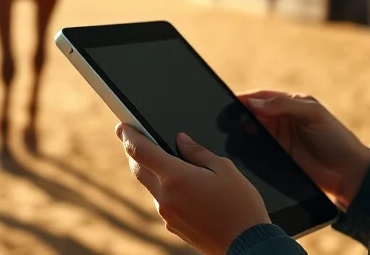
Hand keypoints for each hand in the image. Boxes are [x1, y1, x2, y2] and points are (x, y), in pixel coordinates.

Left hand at [117, 124, 270, 253]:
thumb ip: (198, 152)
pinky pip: (162, 202)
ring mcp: (167, 214)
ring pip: (151, 186)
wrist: (247, 244)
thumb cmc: (240, 205)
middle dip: (135, 152)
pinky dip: (166, 190)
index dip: (128, 135)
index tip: (122, 126)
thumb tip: (181, 140)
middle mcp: (165, 197)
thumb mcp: (224, 168)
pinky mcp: (172, 226)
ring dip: (153, 172)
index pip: (140, 151)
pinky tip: (186, 188)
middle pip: (139, 169)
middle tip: (138, 139)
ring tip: (170, 163)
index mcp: (176, 177)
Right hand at [239, 91, 369, 209]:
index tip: (228, 100)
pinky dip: (247, 147)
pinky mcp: (277, 156)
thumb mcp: (314, 114)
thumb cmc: (336, 138)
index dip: (246, 98)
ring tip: (229, 133)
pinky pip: (257, 149)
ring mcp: (279, 139)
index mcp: (291, 103)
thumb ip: (285, 105)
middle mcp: (283, 119)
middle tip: (224, 119)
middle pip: (253, 113)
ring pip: (252, 131)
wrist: (348, 173)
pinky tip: (239, 148)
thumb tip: (254, 102)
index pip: (262, 97)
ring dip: (240, 131)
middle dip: (238, 114)